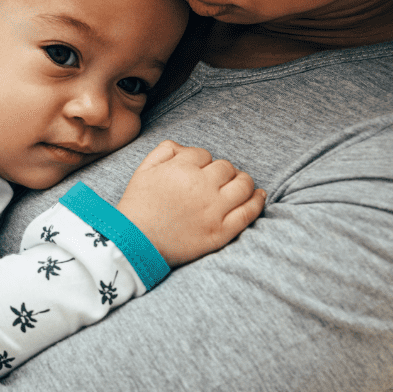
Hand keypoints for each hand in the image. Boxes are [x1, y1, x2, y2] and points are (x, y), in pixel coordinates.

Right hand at [117, 140, 265, 266]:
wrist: (134, 243)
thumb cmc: (137, 206)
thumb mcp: (143, 170)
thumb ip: (165, 151)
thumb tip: (186, 148)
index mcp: (180, 168)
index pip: (203, 154)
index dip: (201, 162)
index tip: (197, 172)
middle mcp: (200, 186)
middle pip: (225, 167)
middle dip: (222, 171)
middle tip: (216, 181)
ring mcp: (213, 209)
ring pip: (243, 185)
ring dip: (243, 182)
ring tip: (239, 186)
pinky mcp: (221, 231)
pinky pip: (249, 212)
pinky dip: (257, 201)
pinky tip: (258, 196)